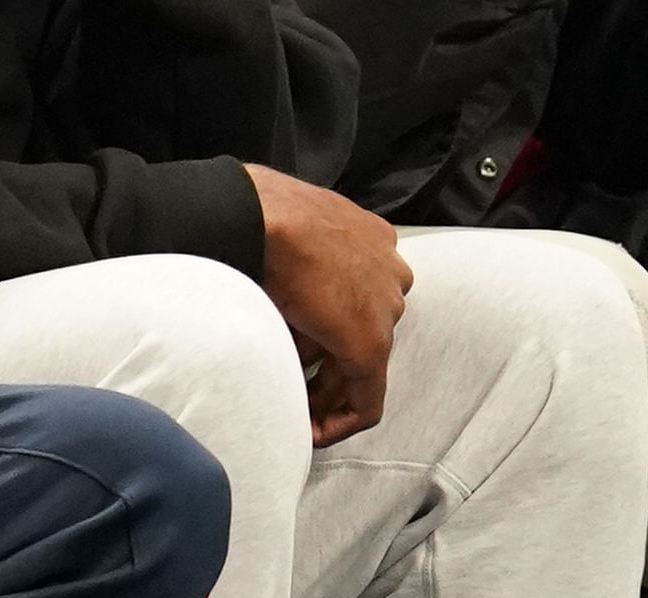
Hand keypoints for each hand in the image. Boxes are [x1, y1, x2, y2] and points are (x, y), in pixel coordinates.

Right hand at [243, 166, 410, 445]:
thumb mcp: (288, 237)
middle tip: (301, 395)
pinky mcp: (369, 344)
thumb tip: (281, 306)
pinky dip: (340, 420)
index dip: (331, 331)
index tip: (305, 353)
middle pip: (365, 330)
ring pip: (363, 364)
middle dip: (331, 367)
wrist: (257, 214)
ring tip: (298, 413)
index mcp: (372, 238)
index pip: (360, 296)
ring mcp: (384, 308)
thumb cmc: (259, 215)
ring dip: (329, 392)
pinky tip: (312, 433)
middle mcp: (389, 272)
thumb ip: (298, 266)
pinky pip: (366, 399)